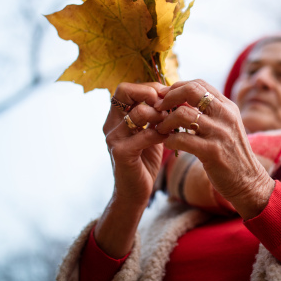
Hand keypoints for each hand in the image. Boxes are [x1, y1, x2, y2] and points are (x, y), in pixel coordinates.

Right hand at [103, 82, 167, 205]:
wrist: (135, 193)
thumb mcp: (148, 132)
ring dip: (160, 116)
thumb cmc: (144, 160)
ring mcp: (114, 138)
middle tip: (167, 107)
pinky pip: (145, 135)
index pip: (126, 88)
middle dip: (150, 94)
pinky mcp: (121, 153)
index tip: (166, 98)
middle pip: (124, 91)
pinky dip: (161, 134)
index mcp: (115, 117)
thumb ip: (153, 115)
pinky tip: (169, 138)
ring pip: (138, 113)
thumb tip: (169, 94)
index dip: (148, 88)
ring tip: (170, 124)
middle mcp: (111, 124)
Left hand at [154, 80, 274, 219]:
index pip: (198, 84)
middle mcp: (225, 115)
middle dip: (169, 97)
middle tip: (158, 108)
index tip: (164, 96)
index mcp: (227, 106)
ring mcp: (220, 132)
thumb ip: (209, 112)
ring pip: (183, 114)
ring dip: (166, 121)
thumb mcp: (225, 126)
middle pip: (191, 91)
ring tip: (160, 129)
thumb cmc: (231, 153)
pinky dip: (170, 139)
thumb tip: (180, 99)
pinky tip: (168, 143)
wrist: (248, 181)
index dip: (176, 87)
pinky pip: (182, 138)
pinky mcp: (213, 151)